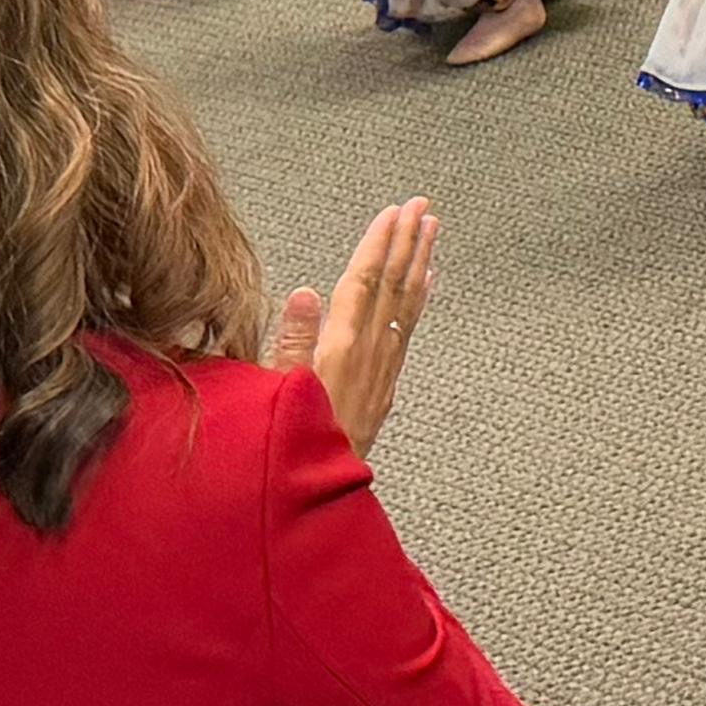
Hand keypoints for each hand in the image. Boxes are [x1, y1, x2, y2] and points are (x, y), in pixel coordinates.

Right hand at [266, 199, 439, 451]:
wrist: (319, 499)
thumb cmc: (289, 445)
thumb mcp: (274, 395)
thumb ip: (292, 343)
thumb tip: (306, 293)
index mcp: (341, 350)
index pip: (364, 284)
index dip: (378, 245)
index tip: (393, 213)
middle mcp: (369, 355)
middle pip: (392, 287)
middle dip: (407, 242)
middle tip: (423, 206)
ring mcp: (382, 370)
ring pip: (406, 304)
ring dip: (419, 262)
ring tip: (431, 231)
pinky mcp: (384, 385)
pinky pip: (408, 329)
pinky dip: (419, 299)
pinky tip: (426, 282)